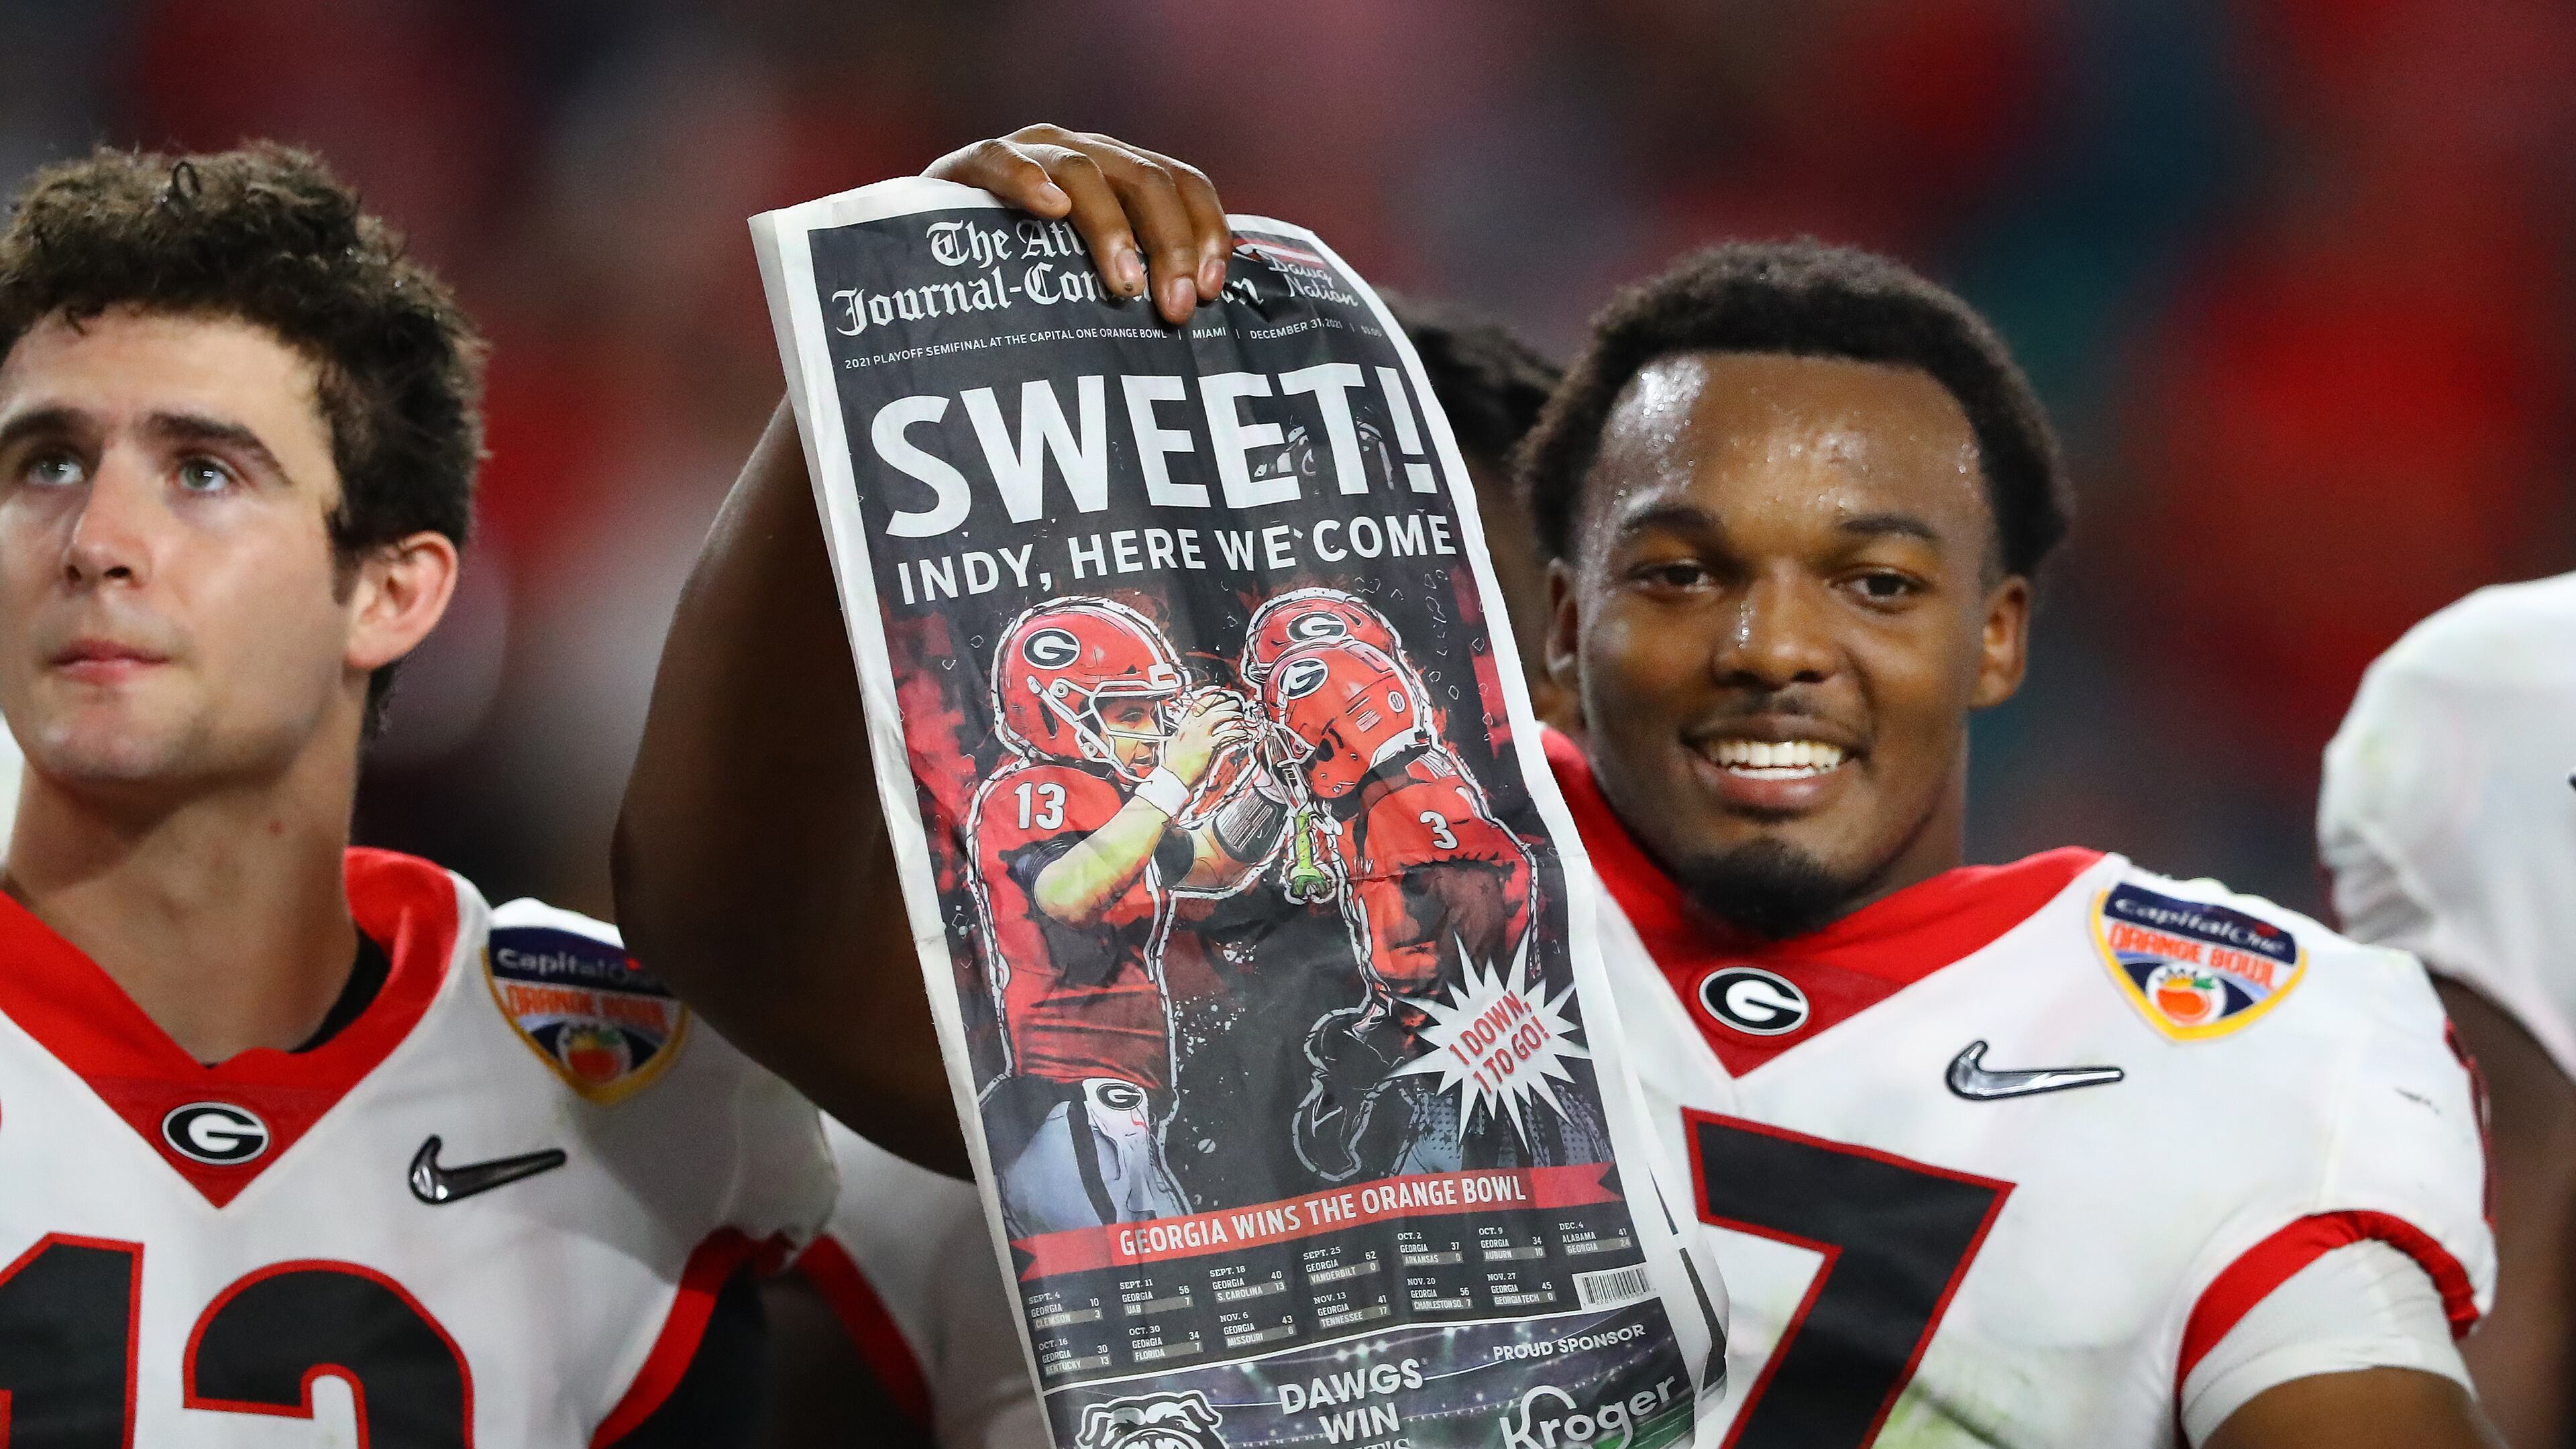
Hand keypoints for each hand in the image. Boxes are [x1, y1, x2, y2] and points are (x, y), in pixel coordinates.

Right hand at [924, 124, 1230, 325]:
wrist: (934, 248)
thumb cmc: (1026, 272)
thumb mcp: (1092, 272)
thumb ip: (1139, 277)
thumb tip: (1199, 313)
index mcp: (1122, 171)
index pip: (1183, 184)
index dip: (1206, 232)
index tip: (1211, 291)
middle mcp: (1084, 151)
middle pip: (1146, 180)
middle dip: (1169, 245)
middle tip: (1175, 308)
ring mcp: (1031, 151)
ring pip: (1085, 172)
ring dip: (1111, 230)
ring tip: (1124, 285)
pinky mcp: (974, 161)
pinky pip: (1002, 159)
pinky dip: (1028, 179)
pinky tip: (1050, 207)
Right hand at [1160, 689, 1248, 787]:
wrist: (1170, 779)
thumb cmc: (1172, 764)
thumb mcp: (1174, 741)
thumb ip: (1185, 732)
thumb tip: (1190, 727)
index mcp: (1184, 724)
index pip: (1201, 703)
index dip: (1215, 698)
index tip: (1224, 696)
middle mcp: (1193, 727)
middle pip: (1214, 707)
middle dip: (1228, 704)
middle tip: (1236, 704)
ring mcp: (1201, 737)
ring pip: (1221, 717)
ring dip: (1234, 715)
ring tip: (1241, 717)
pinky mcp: (1210, 748)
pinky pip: (1228, 736)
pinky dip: (1239, 734)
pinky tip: (1244, 735)